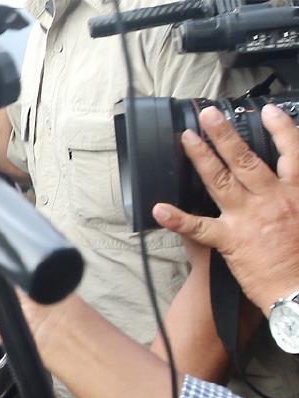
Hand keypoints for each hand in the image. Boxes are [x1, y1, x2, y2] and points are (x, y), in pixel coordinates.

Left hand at [152, 104, 298, 313]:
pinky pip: (199, 228)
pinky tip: (159, 209)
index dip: (280, 129)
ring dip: (201, 158)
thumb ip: (297, 194)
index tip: (268, 111)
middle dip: (225, 135)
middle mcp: (271, 200)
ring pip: (220, 182)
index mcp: (296, 194)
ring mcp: (248, 219)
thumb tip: (292, 174)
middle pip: (245, 160)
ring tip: (186, 139)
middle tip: (208, 115)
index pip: (292, 153)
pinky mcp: (230, 241)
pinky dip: (178, 219)